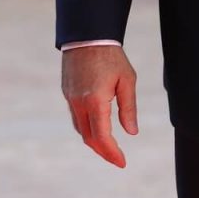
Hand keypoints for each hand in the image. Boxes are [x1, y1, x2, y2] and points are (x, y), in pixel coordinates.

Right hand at [61, 45, 138, 167]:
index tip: (122, 162)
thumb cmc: (111, 56)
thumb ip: (128, 108)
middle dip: (103, 151)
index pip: (102, 137)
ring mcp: (70, 98)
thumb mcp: (127, 80)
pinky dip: (86, 128)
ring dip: (94, 141)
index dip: (111, 153)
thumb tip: (131, 133)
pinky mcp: (67, 92)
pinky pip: (76, 117)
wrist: (88, 35)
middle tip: (117, 159)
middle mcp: (79, 103)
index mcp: (95, 101)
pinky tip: (97, 128)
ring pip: (80, 129)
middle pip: (88, 138)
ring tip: (109, 147)